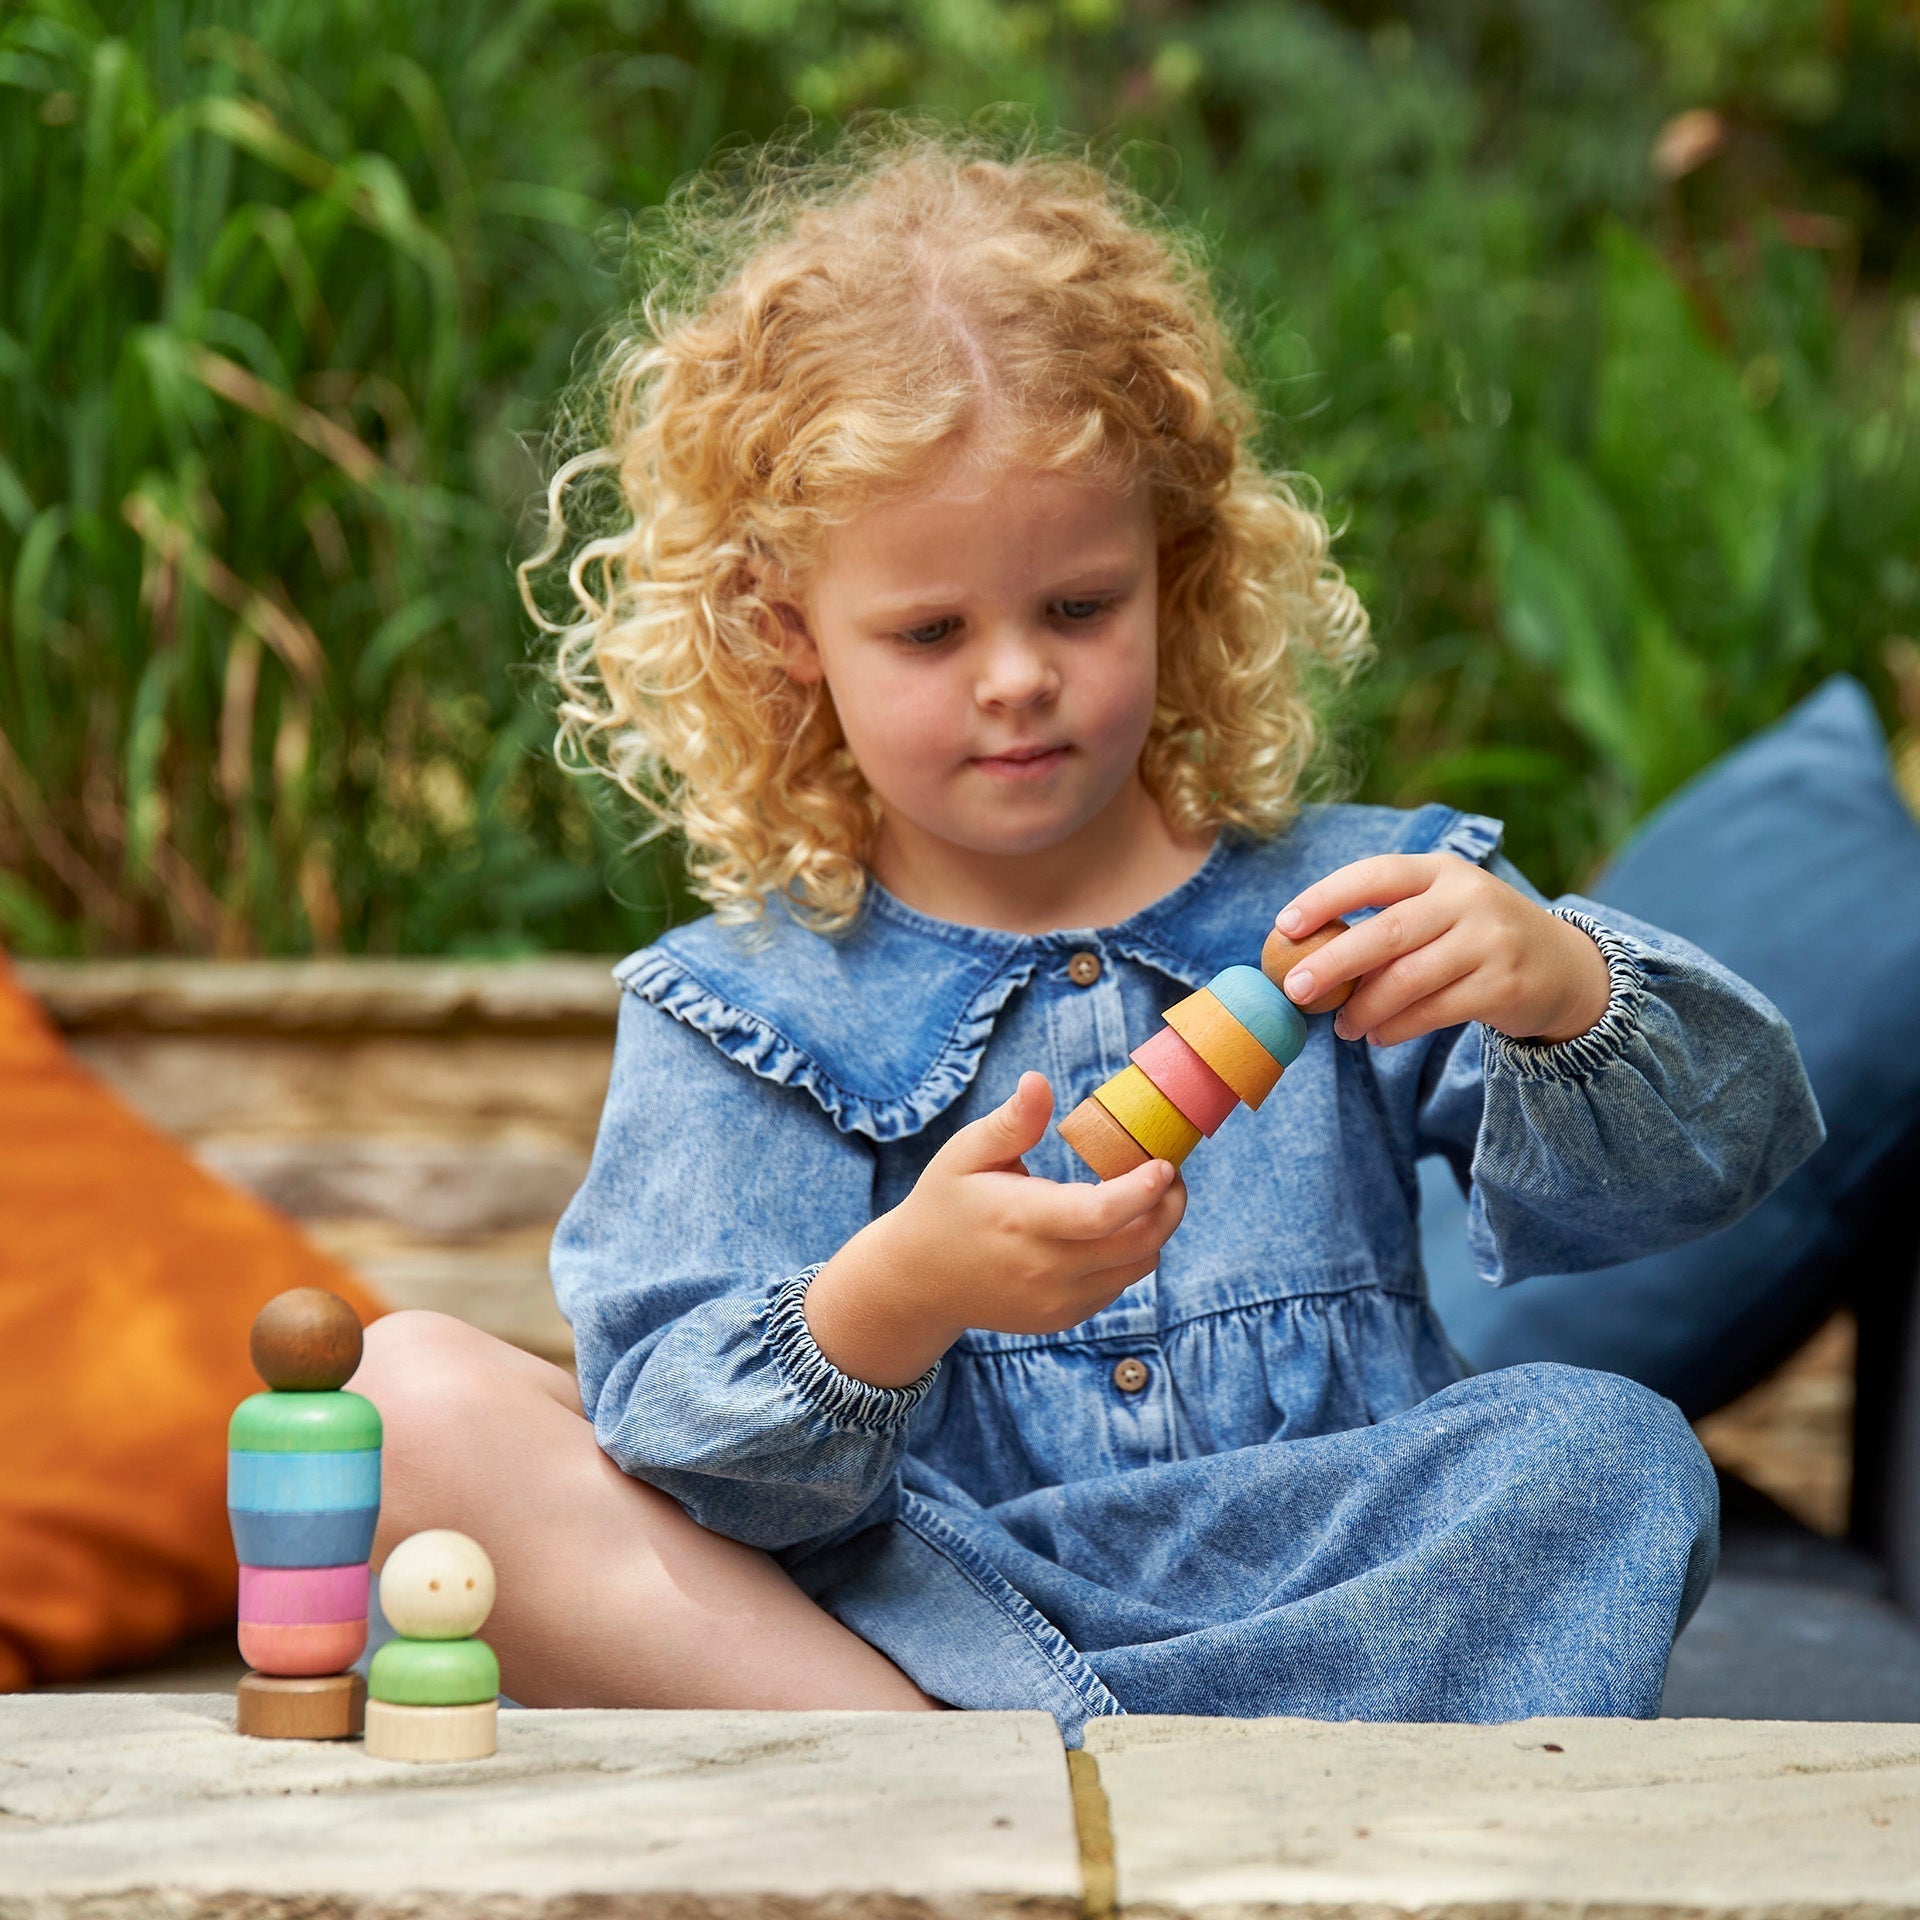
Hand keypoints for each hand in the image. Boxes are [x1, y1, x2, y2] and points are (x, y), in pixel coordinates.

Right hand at [804, 1071, 1186, 1387]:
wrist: (920, 1280)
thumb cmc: (945, 1204)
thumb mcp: (966, 1154)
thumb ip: (1011, 1122)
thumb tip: (1038, 1081)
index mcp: (1023, 1221)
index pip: (1102, 1213)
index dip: (1145, 1190)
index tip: (1164, 1163)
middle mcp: (1044, 1269)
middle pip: (1138, 1243)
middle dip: (1170, 1206)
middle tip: (1171, 1174)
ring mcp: (1056, 1300)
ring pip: (1138, 1267)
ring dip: (1154, 1230)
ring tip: (1146, 1196)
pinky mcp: (1062, 1317)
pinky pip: (1118, 1285)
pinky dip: (1129, 1255)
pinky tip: (1112, 1229)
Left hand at [1272, 854, 1611, 1049]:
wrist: (1565, 966)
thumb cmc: (1475, 937)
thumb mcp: (1440, 910)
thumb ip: (1387, 922)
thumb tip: (1307, 954)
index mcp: (1441, 870)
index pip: (1374, 875)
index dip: (1324, 897)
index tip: (1284, 926)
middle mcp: (1468, 898)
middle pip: (1386, 931)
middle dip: (1332, 963)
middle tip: (1295, 989)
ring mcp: (1490, 941)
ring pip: (1407, 978)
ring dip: (1364, 1008)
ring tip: (1341, 1027)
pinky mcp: (1503, 985)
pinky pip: (1434, 1011)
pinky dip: (1397, 1027)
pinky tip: (1378, 1036)